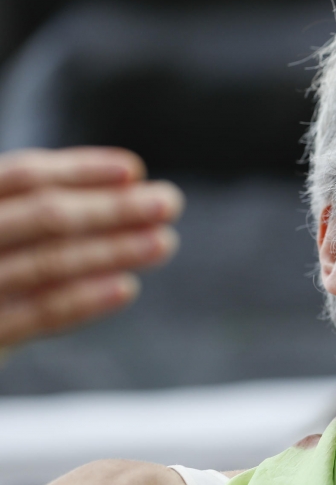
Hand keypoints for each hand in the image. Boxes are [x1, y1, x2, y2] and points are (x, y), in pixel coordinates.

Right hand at [0, 147, 182, 354]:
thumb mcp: (0, 234)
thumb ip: (29, 215)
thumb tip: (122, 192)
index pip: (22, 175)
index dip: (81, 169)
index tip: (133, 170)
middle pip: (45, 216)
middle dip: (112, 207)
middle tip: (169, 202)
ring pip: (49, 262)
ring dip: (114, 249)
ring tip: (163, 242)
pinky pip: (38, 315)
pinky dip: (85, 299)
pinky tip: (126, 287)